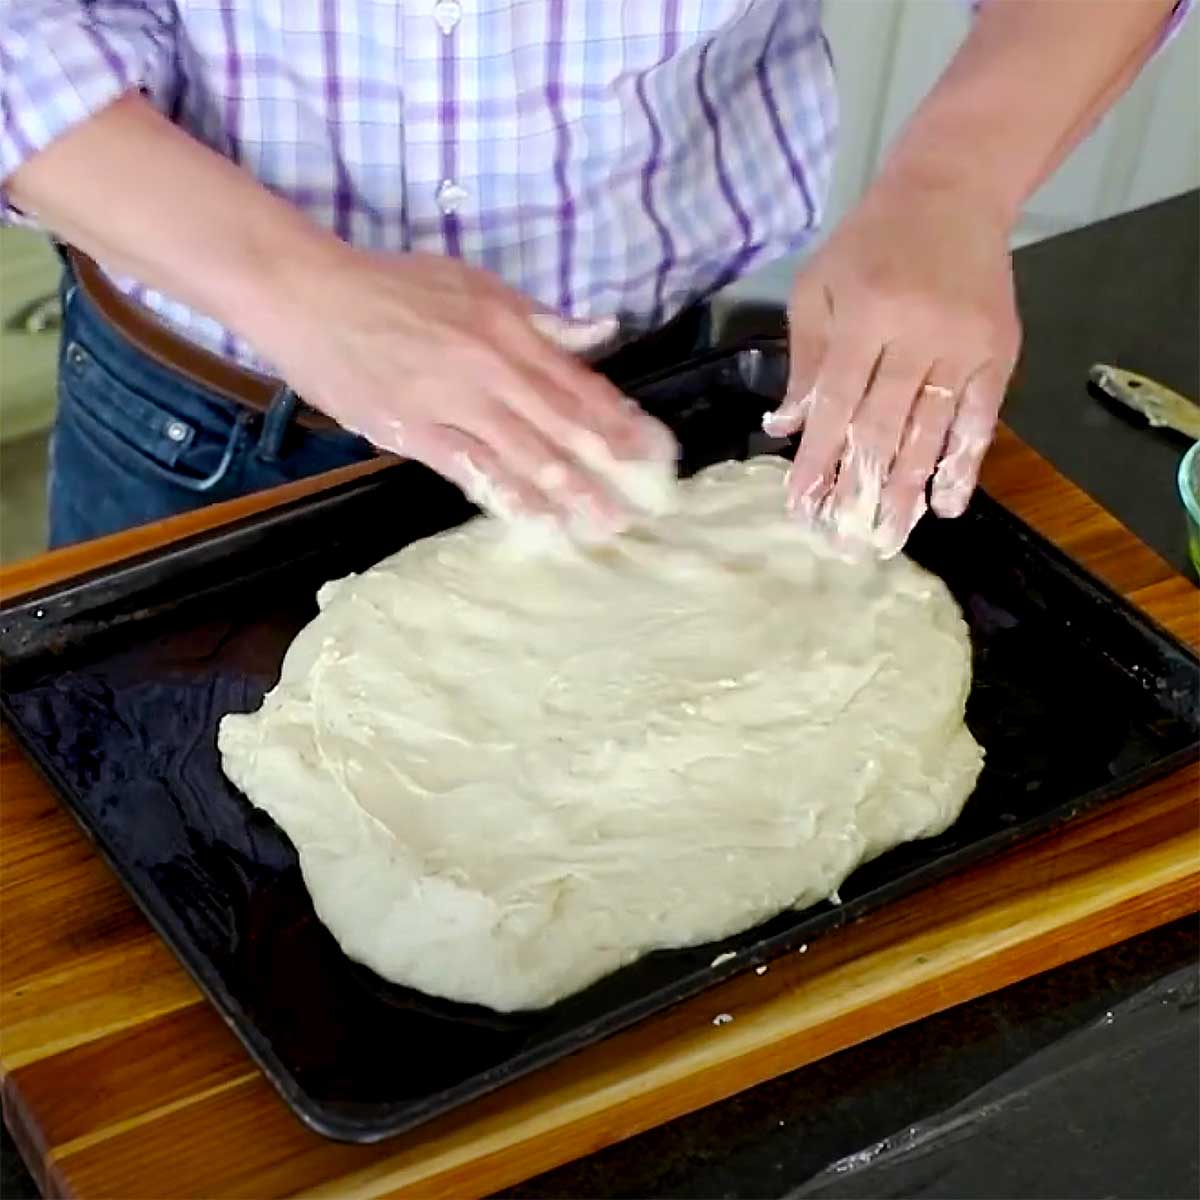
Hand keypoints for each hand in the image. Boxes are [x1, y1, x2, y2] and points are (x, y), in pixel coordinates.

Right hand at [266, 248, 674, 531]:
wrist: (310, 294)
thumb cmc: (393, 285)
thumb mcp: (474, 284)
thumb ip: (540, 317)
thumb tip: (601, 332)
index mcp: (510, 330)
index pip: (578, 382)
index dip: (618, 420)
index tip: (653, 451)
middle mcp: (491, 368)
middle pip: (560, 423)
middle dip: (605, 466)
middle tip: (642, 504)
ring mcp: (453, 402)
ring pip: (523, 452)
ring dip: (566, 490)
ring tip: (602, 523)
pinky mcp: (414, 431)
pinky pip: (470, 469)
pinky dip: (506, 495)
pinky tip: (536, 519)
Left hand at [765, 174, 1020, 556]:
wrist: (952, 194)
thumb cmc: (870, 244)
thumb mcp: (819, 288)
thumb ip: (804, 359)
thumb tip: (785, 427)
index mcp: (866, 315)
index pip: (837, 405)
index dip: (818, 461)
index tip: (802, 507)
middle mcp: (918, 334)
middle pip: (883, 429)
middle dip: (859, 489)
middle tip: (843, 542)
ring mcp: (964, 346)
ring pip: (930, 432)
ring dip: (907, 492)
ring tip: (887, 539)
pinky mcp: (999, 353)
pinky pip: (980, 419)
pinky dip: (964, 465)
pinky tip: (947, 505)